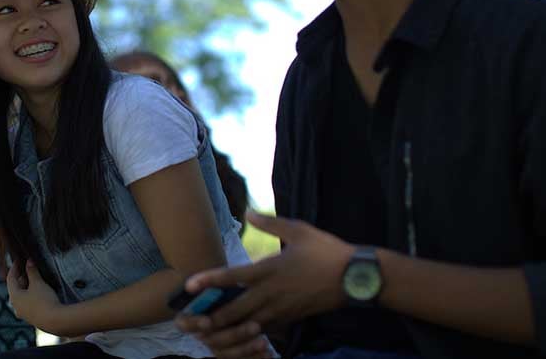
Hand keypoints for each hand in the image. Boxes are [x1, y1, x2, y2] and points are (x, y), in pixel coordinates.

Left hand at [6, 259, 63, 332]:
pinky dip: (31, 295)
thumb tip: (29, 262)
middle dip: (22, 277)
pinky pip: (28, 303)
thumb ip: (32, 271)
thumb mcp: (38, 283)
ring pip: (22, 296)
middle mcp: (16, 306)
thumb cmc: (44, 300)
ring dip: (27, 286)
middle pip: (15, 288)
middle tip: (28, 268)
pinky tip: (39, 291)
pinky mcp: (31, 318)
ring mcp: (23, 313)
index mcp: (14, 297)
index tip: (18, 261)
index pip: (10, 279)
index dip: (14, 268)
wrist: (54, 321)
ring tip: (35, 278)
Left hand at [175, 210, 353, 357]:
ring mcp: (281, 309)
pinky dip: (247, 332)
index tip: (190, 285)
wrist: (355, 278)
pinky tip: (235, 333)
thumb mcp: (298, 230)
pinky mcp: (290, 318)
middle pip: (234, 309)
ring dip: (225, 328)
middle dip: (211, 316)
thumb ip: (270, 223)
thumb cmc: (326, 251)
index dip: (209, 281)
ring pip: (247, 324)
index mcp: (270, 269)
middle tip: (190, 321)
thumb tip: (247, 212)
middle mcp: (272, 292)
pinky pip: (263, 329)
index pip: (233, 276)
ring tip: (206, 331)